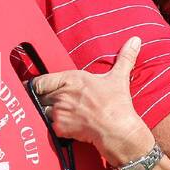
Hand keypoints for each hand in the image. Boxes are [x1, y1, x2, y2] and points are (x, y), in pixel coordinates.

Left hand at [31, 37, 155, 165]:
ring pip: (41, 111)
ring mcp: (59, 111)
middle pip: (38, 96)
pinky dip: (52, 126)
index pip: (40, 81)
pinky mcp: (60, 128)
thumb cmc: (117, 104)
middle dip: (41, 99)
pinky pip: (48, 126)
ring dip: (45, 112)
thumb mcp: (119, 77)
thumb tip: (135, 40)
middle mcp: (62, 93)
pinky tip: (62, 125)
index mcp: (72, 78)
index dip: (36, 85)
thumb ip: (124, 57)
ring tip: (56, 113)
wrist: (118, 130)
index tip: (34, 88)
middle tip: (45, 102)